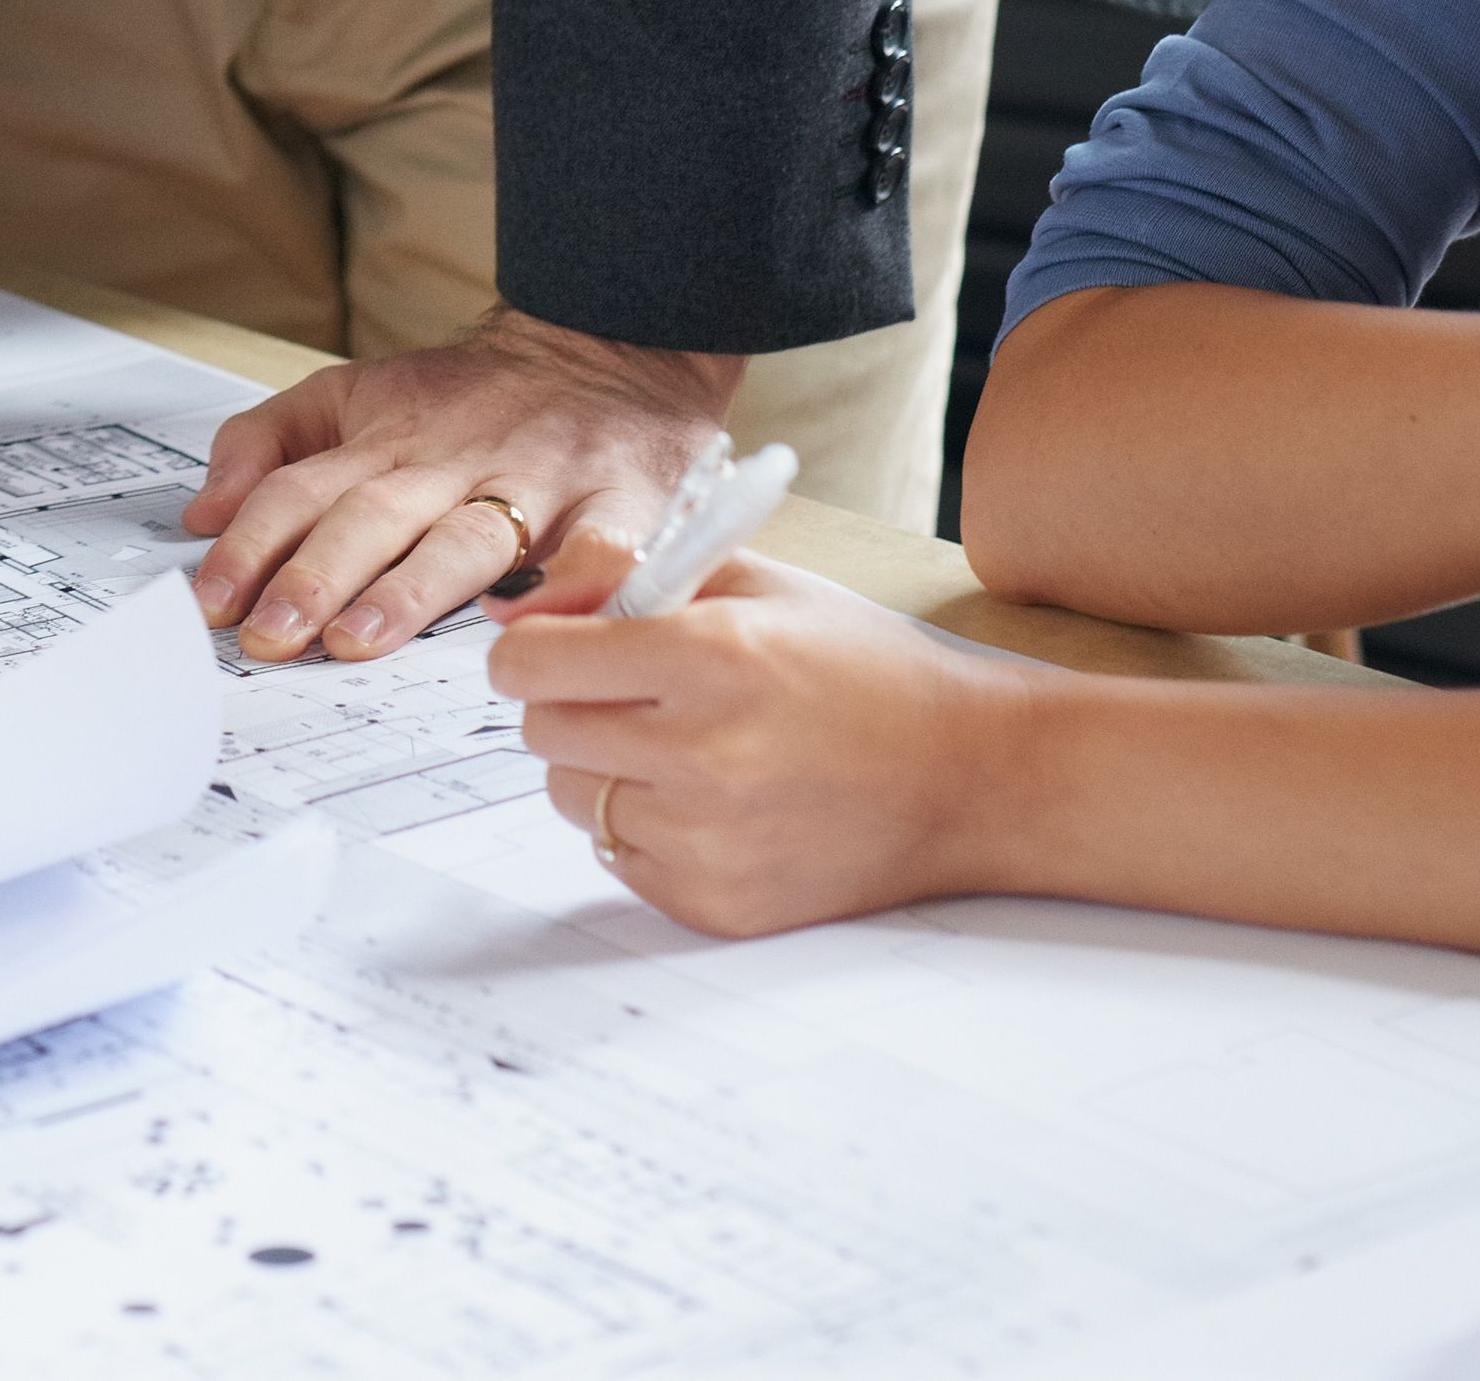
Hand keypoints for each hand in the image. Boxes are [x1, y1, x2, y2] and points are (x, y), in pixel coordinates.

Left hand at [180, 311, 736, 661]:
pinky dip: (569, 583)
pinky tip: (526, 621)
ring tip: (355, 640)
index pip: (302, 489)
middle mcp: (452, 465)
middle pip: (371, 517)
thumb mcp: (355, 390)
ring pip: (462, 541)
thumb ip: (269, 440)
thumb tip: (202, 514)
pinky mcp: (614, 509)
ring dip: (407, 591)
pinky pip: (596, 550)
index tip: (211, 600)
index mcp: (386, 438)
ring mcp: (534, 488)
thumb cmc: (470, 395)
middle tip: (268, 634)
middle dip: (313, 574)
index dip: (251, 543)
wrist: (604, 350)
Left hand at [492, 553, 1046, 935]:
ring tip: (686, 748)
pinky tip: (715, 803)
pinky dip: (645, 828)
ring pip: (570, 796)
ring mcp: (710, 841)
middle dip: (572, 702)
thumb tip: (508, 610)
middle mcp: (705, 754)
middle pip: (540, 731)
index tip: (561, 646)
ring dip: (604, 767)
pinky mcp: (717, 904)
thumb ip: (623, 575)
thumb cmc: (862, 669)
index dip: (533, 647)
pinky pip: (617, 856)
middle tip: (638, 694)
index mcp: (713, 655)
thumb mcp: (752, 583)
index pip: (529, 663)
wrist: (972, 777)